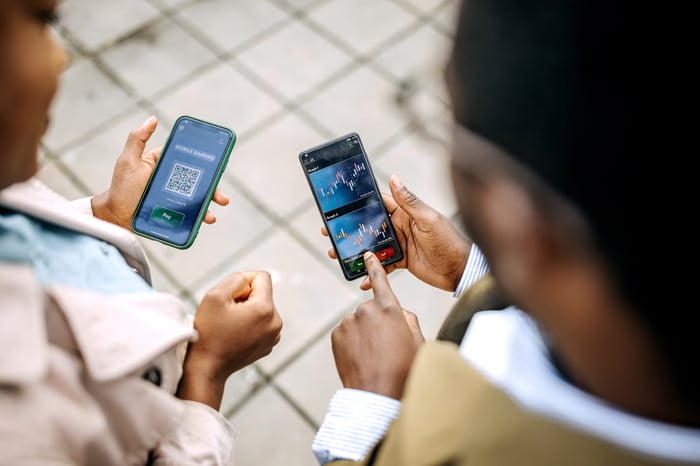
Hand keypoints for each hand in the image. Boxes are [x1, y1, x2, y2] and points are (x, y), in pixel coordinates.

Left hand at [91, 116, 229, 229]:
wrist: (116, 217)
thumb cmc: (121, 187)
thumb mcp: (128, 161)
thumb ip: (137, 139)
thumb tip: (152, 120)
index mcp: (164, 164)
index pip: (188, 159)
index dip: (205, 162)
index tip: (217, 165)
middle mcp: (171, 179)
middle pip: (198, 180)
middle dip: (213, 188)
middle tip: (222, 197)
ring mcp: (174, 196)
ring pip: (197, 197)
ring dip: (210, 204)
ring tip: (212, 214)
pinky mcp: (174, 211)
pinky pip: (191, 213)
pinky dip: (201, 216)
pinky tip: (207, 219)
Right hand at [177, 271, 281, 409]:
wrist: (207, 368)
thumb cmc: (208, 333)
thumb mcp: (215, 295)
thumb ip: (236, 279)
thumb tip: (248, 281)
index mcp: (266, 310)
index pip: (262, 277)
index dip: (243, 280)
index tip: (230, 295)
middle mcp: (275, 323)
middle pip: (262, 293)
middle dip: (244, 297)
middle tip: (226, 313)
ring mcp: (274, 336)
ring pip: (261, 308)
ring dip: (246, 310)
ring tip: (229, 324)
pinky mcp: (268, 345)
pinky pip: (261, 323)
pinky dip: (248, 324)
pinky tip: (233, 334)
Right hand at [323, 175, 469, 291]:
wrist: (460, 271)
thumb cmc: (449, 242)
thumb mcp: (429, 220)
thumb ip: (410, 202)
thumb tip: (394, 178)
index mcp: (406, 213)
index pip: (380, 204)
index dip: (361, 203)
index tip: (340, 203)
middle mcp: (401, 227)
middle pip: (370, 226)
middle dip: (351, 229)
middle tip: (329, 232)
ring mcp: (400, 244)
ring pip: (372, 246)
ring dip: (356, 250)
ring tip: (337, 254)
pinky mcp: (402, 261)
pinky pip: (382, 265)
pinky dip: (371, 271)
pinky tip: (360, 278)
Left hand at [332, 251, 423, 398]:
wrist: (377, 396)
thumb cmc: (403, 370)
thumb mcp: (418, 342)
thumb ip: (409, 320)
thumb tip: (400, 313)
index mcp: (389, 308)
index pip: (380, 280)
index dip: (375, 266)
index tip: (367, 254)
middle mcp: (365, 310)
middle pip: (372, 309)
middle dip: (378, 322)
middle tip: (387, 347)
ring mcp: (348, 322)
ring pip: (358, 322)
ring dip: (364, 333)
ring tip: (374, 356)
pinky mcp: (336, 335)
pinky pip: (347, 333)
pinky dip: (353, 342)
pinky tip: (362, 358)